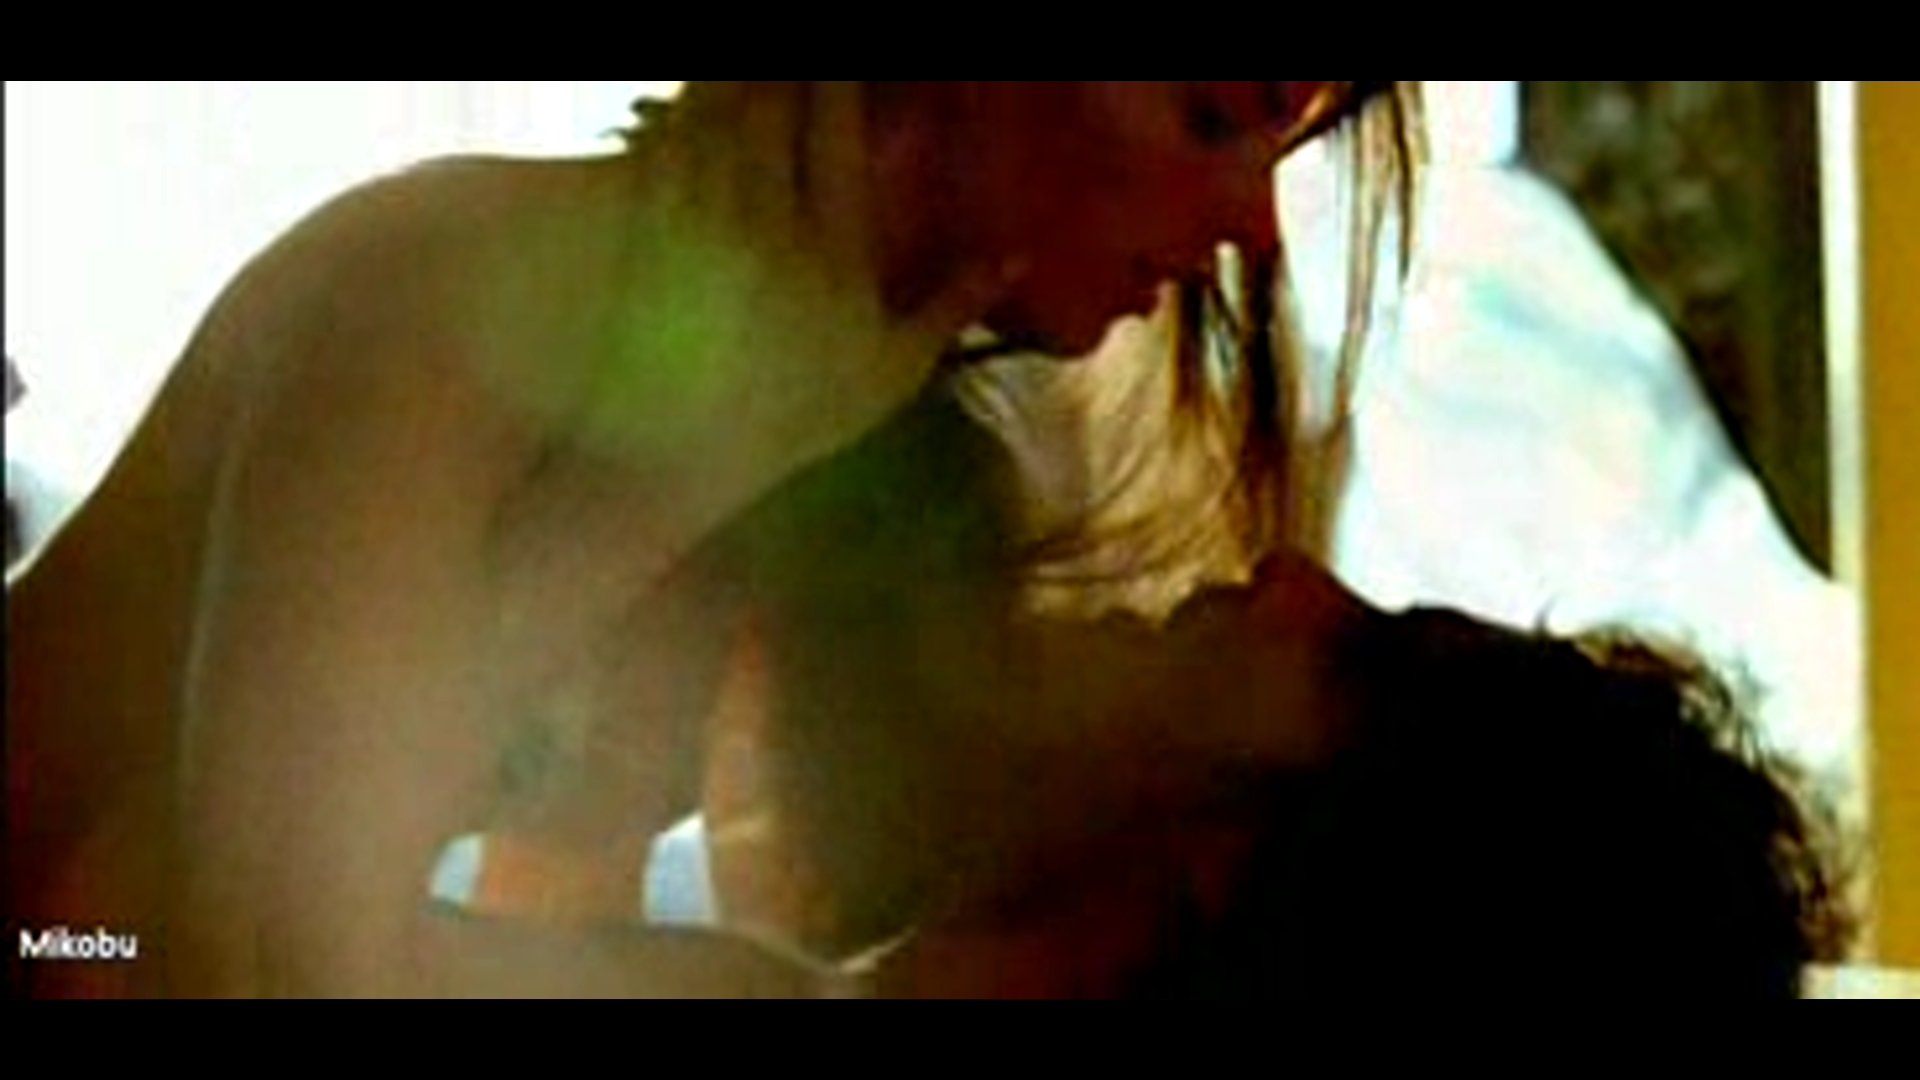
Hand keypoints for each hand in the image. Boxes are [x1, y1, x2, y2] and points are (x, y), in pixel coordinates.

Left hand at [582, 83, 1017, 542]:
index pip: (837, 133)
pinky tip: (682, 97)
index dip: (841, 80)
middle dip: (786, 75)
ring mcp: (698, 223)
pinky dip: (670, 109)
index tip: (847, 66)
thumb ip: (952, 305)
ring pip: (712, 113)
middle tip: (801, 71)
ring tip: (747, 73)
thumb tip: (1016, 255)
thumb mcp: (891, 373)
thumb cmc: (797, 418)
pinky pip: (656, 144)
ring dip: (727, 80)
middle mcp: (767, 224)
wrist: (681, 459)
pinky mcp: (644, 230)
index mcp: (832, 251)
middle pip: (772, 106)